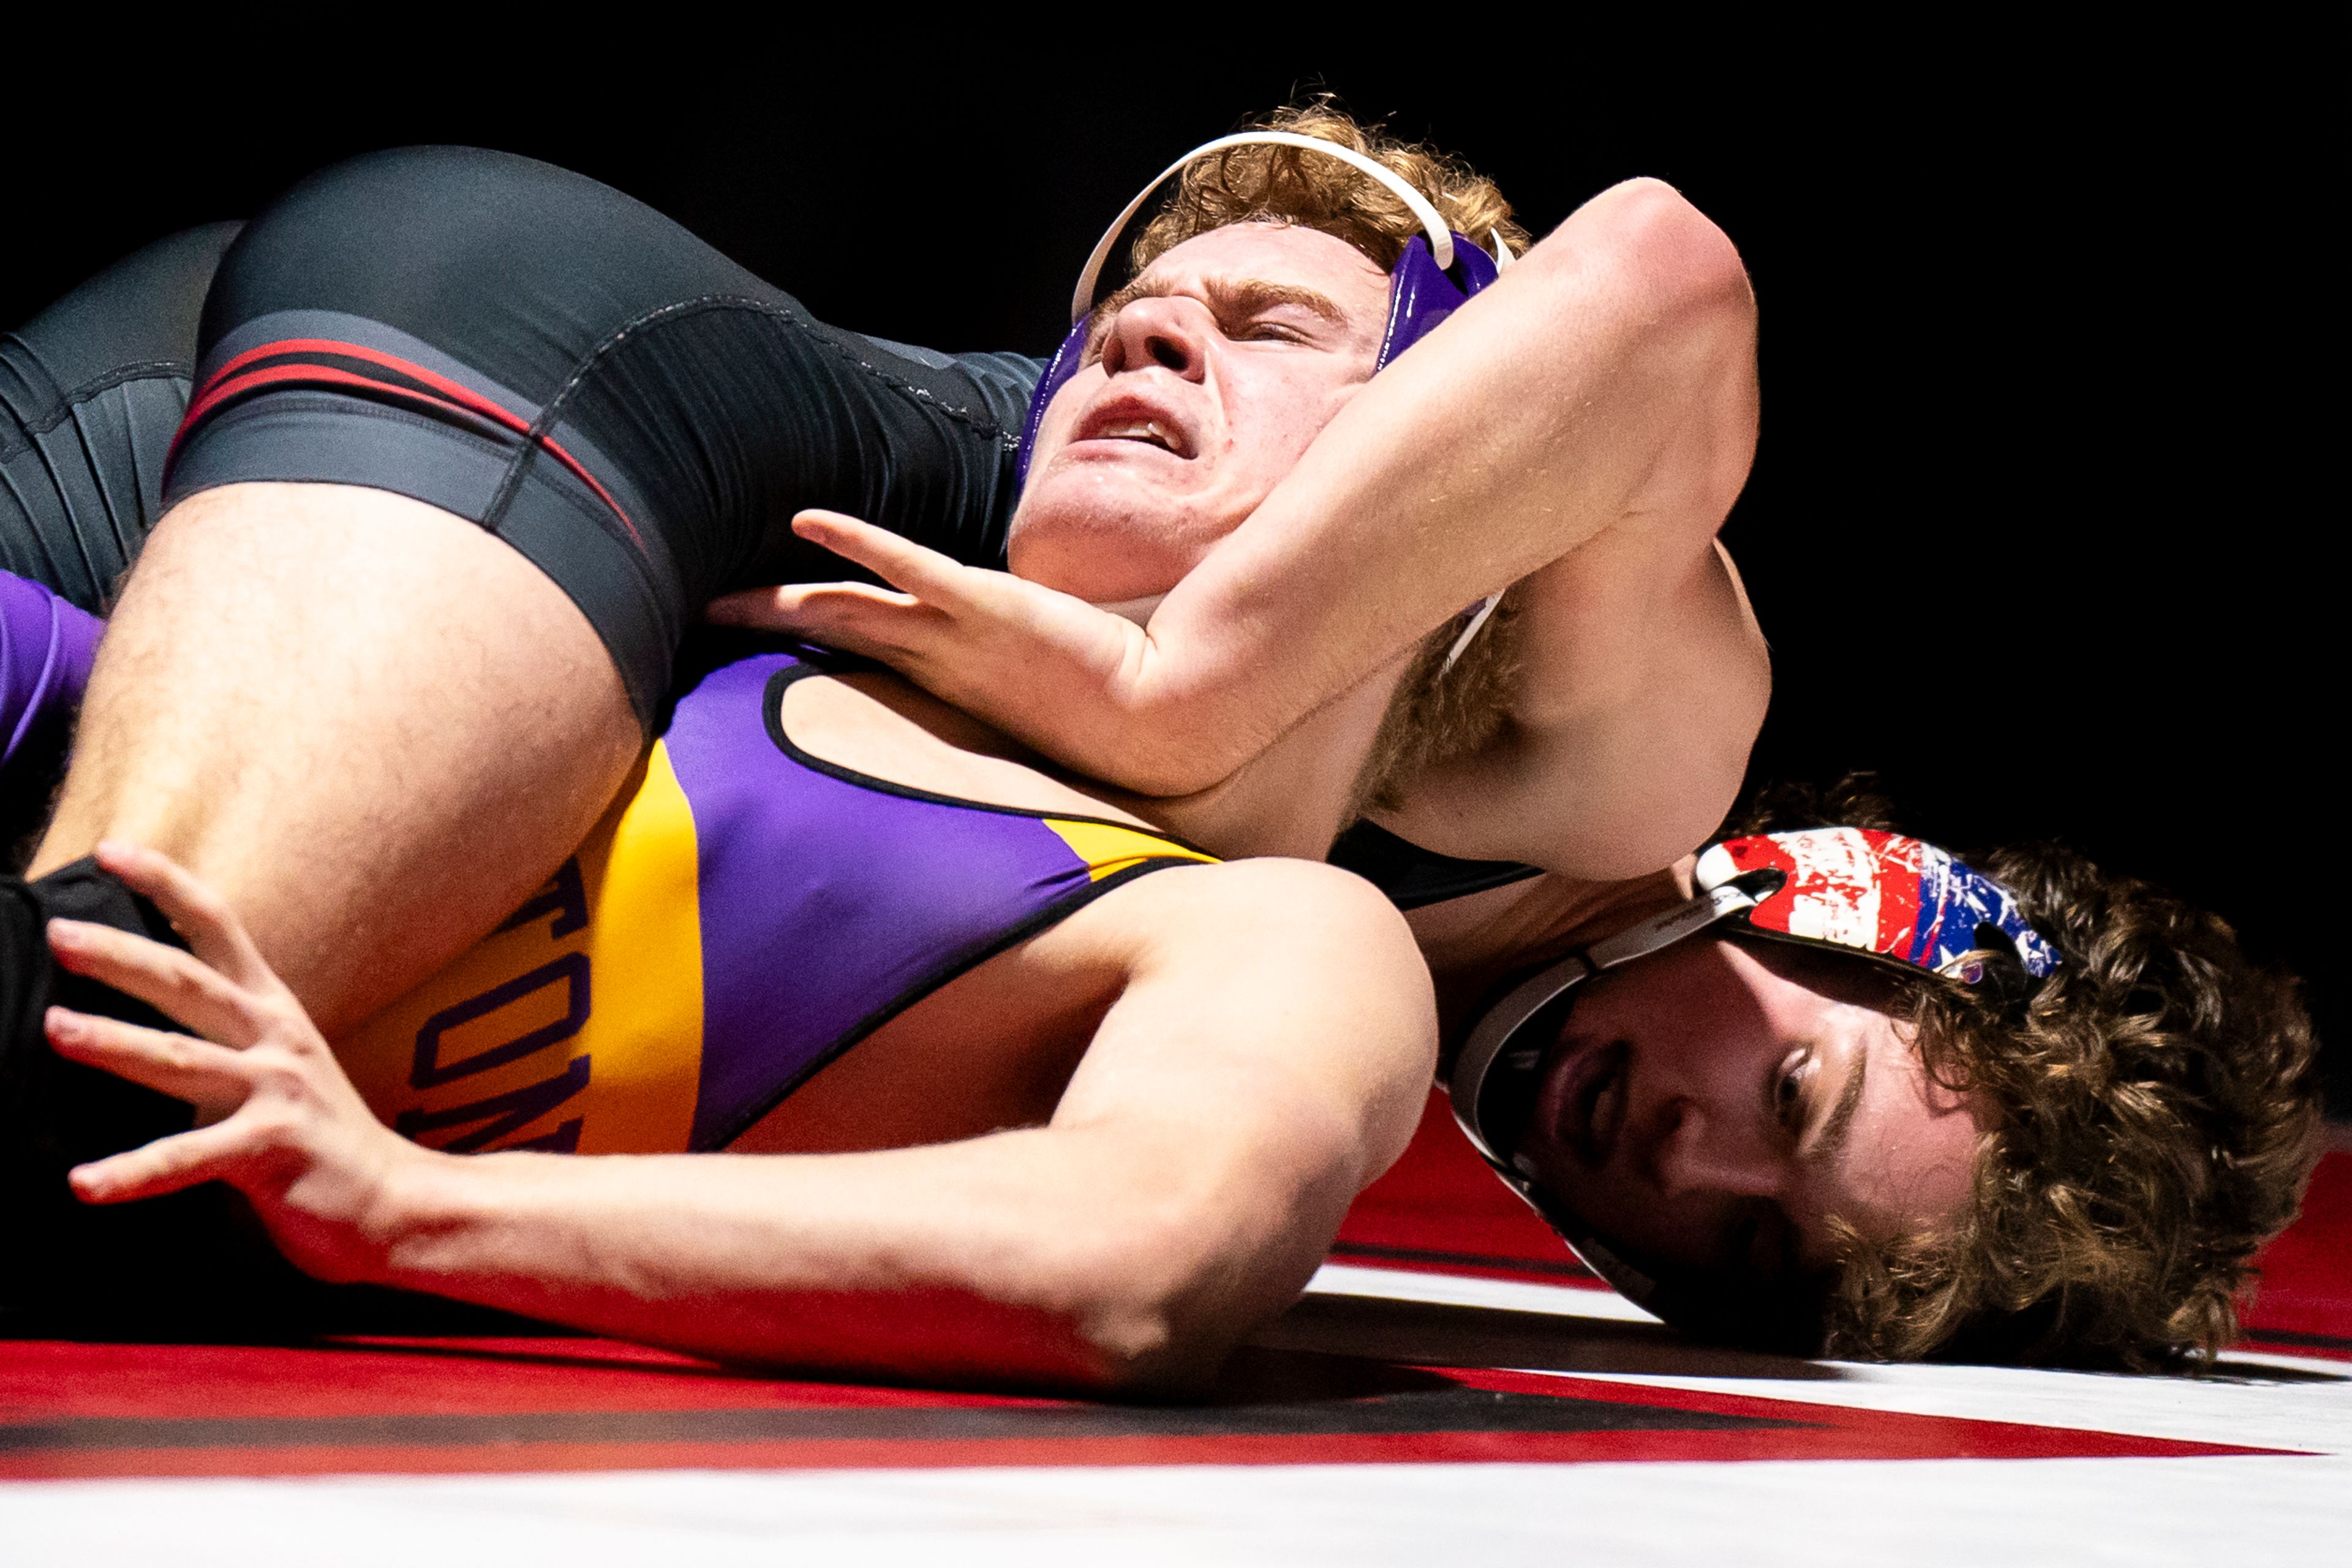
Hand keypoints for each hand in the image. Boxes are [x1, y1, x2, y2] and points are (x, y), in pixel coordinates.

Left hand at [44, 841, 419, 1284]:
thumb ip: (218, 1044)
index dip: (167, 883)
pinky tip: (84, 1183)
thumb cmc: (320, 1140)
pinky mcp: (272, 1150)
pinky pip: (189, 1159)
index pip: (218, 928)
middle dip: (122, 954)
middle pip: (191, 983)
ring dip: (116, 1042)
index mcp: (274, 1011)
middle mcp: (277, 1040)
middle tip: (60, 933)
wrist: (398, 1203)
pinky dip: (133, 1172)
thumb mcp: (276, 1070)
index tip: (110, 851)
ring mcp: (278, 1092)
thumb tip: (133, 1030)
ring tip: (56, 1027)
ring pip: (183, 1059)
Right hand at [707, 511, 1199, 788]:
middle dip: (765, 626)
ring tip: (718, 597)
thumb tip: (1009, 644)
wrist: (1163, 719)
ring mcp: (957, 638)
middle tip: (696, 619)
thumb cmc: (1115, 700)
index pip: (861, 650)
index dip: (804, 637)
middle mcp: (939, 662)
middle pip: (833, 634)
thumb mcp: (1051, 674)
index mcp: (947, 676)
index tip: (749, 634)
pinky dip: (858, 543)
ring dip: (785, 600)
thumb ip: (1020, 657)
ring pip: (851, 611)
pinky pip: (908, 569)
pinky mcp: (985, 606)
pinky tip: (809, 521)